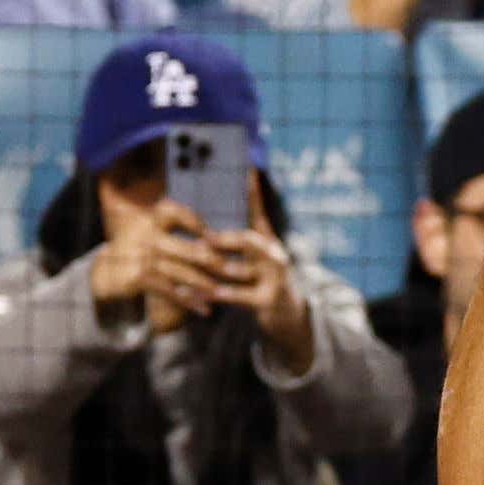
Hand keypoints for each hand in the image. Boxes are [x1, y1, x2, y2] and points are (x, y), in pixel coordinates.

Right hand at [88, 197, 236, 333]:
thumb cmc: (139, 249)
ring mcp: (142, 257)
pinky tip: (204, 309)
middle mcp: (147, 236)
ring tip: (224, 293)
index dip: (194, 222)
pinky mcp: (138, 278)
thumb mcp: (152, 232)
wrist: (104, 271)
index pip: (175, 213)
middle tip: (237, 272)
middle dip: (217, 262)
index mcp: (151, 220)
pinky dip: (189, 301)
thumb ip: (176, 232)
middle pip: (189, 249)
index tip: (215, 237)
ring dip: (206, 285)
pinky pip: (169, 290)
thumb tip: (214, 240)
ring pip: (182, 272)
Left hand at [209, 173, 313, 375]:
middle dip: (225, 239)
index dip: (252, 193)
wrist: (288, 314)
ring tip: (196, 263)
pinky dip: (219, 294)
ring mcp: (274, 279)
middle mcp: (274, 256)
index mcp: (268, 241)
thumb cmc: (265, 278)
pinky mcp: (268, 300)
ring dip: (216, 267)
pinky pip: (238, 295)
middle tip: (204, 237)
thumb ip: (244, 228)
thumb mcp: (259, 252)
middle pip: (249, 241)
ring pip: (240, 269)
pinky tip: (200, 293)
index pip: (258, 212)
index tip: (245, 170)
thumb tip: (231, 196)